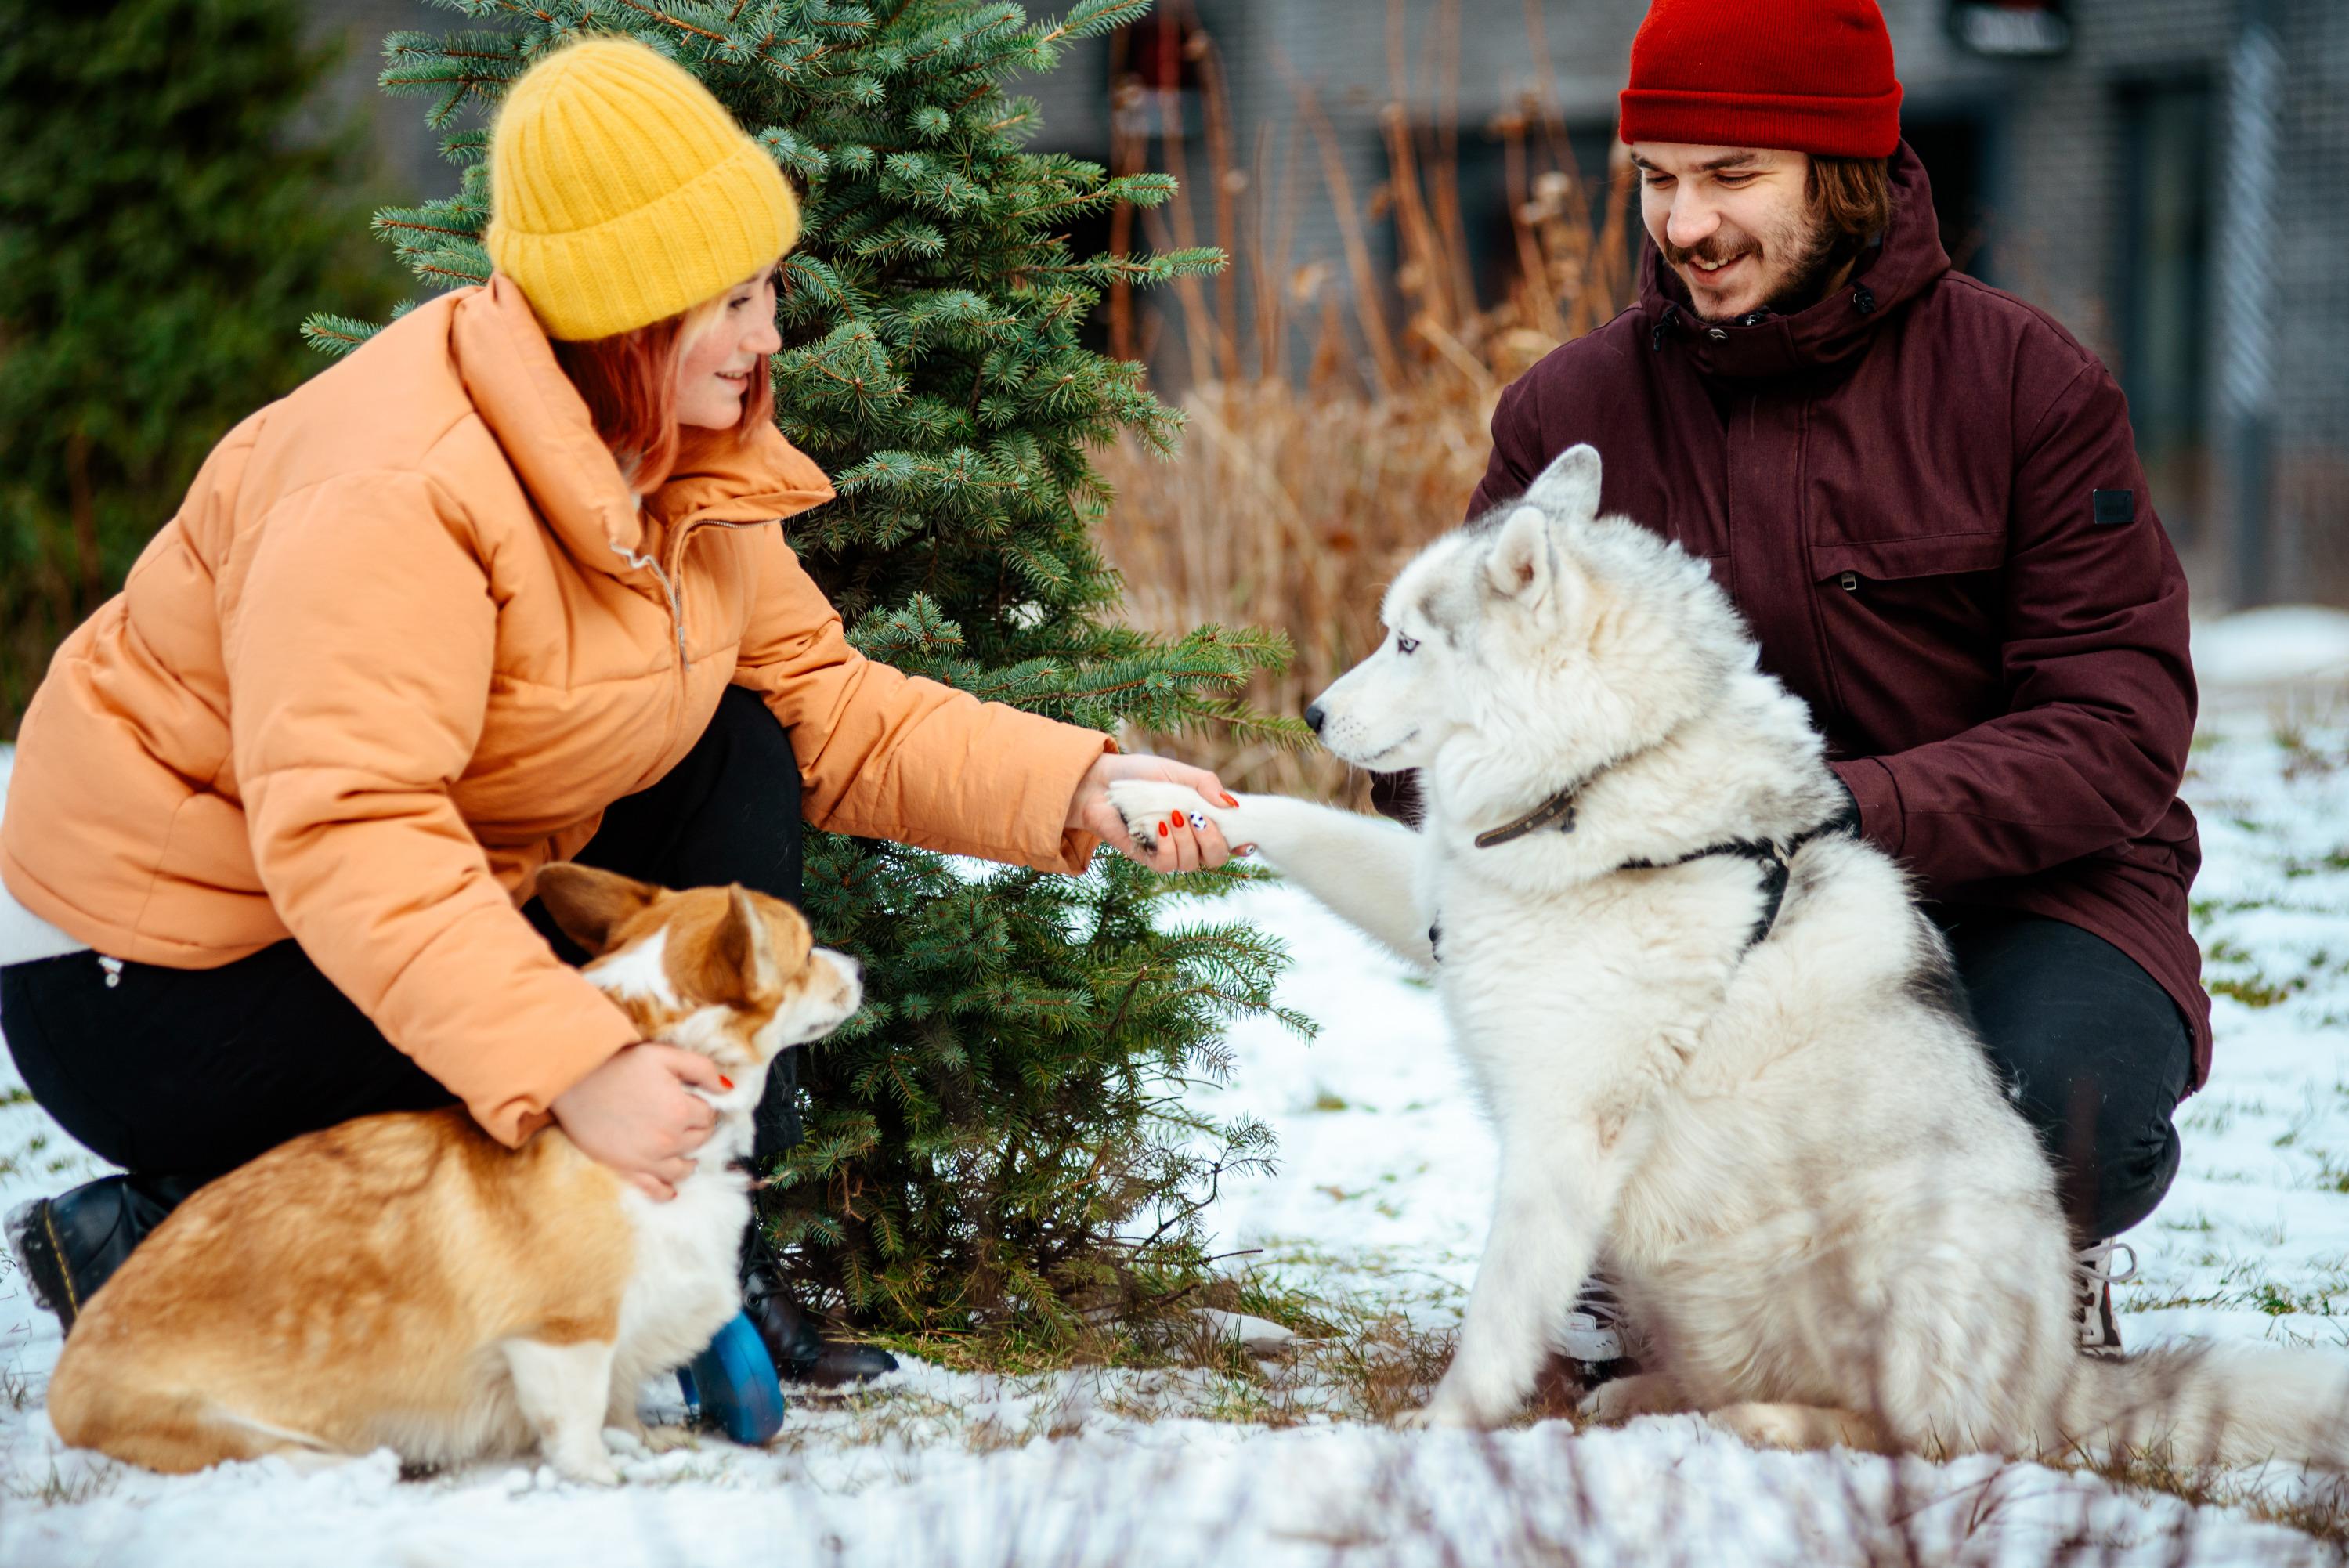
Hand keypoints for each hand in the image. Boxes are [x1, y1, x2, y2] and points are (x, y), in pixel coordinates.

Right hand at [550, 1042, 725, 1200]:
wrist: (573, 1080)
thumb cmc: (618, 1064)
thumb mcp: (664, 1054)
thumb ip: (701, 1069)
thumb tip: (726, 1088)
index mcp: (680, 1110)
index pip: (709, 1116)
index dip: (703, 1106)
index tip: (694, 1100)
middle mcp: (668, 1140)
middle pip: (699, 1141)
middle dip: (698, 1129)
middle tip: (687, 1119)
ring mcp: (647, 1159)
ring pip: (684, 1168)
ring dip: (689, 1158)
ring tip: (684, 1149)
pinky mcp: (626, 1170)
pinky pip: (655, 1190)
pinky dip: (667, 1190)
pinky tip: (671, 1188)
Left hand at [1067, 752, 1242, 871]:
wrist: (1103, 783)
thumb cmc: (1141, 775)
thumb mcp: (1179, 772)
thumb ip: (1206, 785)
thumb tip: (1231, 804)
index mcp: (1203, 818)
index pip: (1232, 839)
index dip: (1244, 843)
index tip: (1246, 838)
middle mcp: (1190, 839)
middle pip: (1217, 857)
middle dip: (1214, 841)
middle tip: (1199, 818)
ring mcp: (1170, 850)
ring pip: (1193, 862)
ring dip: (1187, 839)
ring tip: (1173, 815)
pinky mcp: (1148, 858)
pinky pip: (1168, 864)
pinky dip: (1168, 845)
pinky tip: (1160, 826)